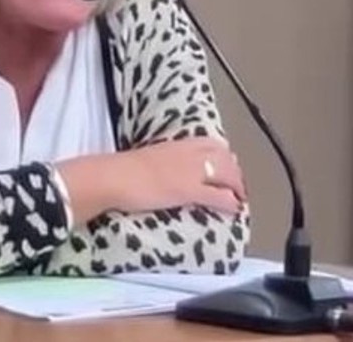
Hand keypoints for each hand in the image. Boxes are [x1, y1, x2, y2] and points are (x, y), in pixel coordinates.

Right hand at [115, 136, 245, 213]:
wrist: (112, 177)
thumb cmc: (119, 170)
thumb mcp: (143, 160)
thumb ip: (157, 163)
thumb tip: (158, 172)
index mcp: (175, 144)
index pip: (209, 143)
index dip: (223, 155)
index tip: (226, 164)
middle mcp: (187, 154)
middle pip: (223, 157)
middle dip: (234, 171)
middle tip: (238, 185)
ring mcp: (190, 171)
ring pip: (226, 174)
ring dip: (237, 186)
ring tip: (240, 198)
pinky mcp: (189, 190)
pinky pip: (217, 195)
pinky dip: (230, 202)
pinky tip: (235, 209)